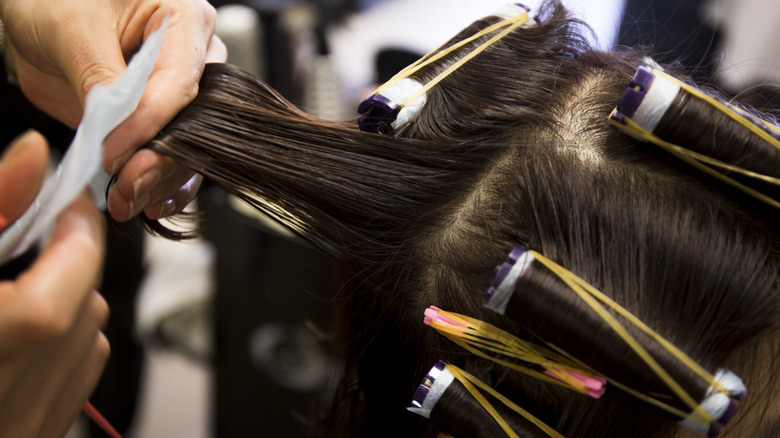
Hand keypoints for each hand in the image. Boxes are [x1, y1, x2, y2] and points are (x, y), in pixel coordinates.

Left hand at [0, 0, 226, 220]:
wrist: (37, 20)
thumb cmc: (54, 0)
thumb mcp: (70, 29)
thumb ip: (100, 78)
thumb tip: (118, 127)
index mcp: (183, 18)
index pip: (178, 83)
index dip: (148, 125)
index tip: (112, 153)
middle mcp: (193, 56)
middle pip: (196, 121)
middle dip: (163, 160)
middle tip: (129, 185)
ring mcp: (180, 91)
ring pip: (192, 146)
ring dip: (162, 180)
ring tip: (128, 198)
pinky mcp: (164, 119)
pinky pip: (177, 157)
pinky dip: (163, 184)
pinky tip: (148, 200)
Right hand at [0, 131, 108, 436]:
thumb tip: (33, 151)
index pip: (80, 262)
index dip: (77, 220)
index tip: (64, 197)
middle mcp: (19, 391)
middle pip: (86, 301)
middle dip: (66, 262)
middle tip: (28, 238)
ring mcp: (28, 425)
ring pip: (86, 343)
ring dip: (64, 305)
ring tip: (8, 291)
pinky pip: (70, 384)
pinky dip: (56, 350)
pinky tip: (11, 338)